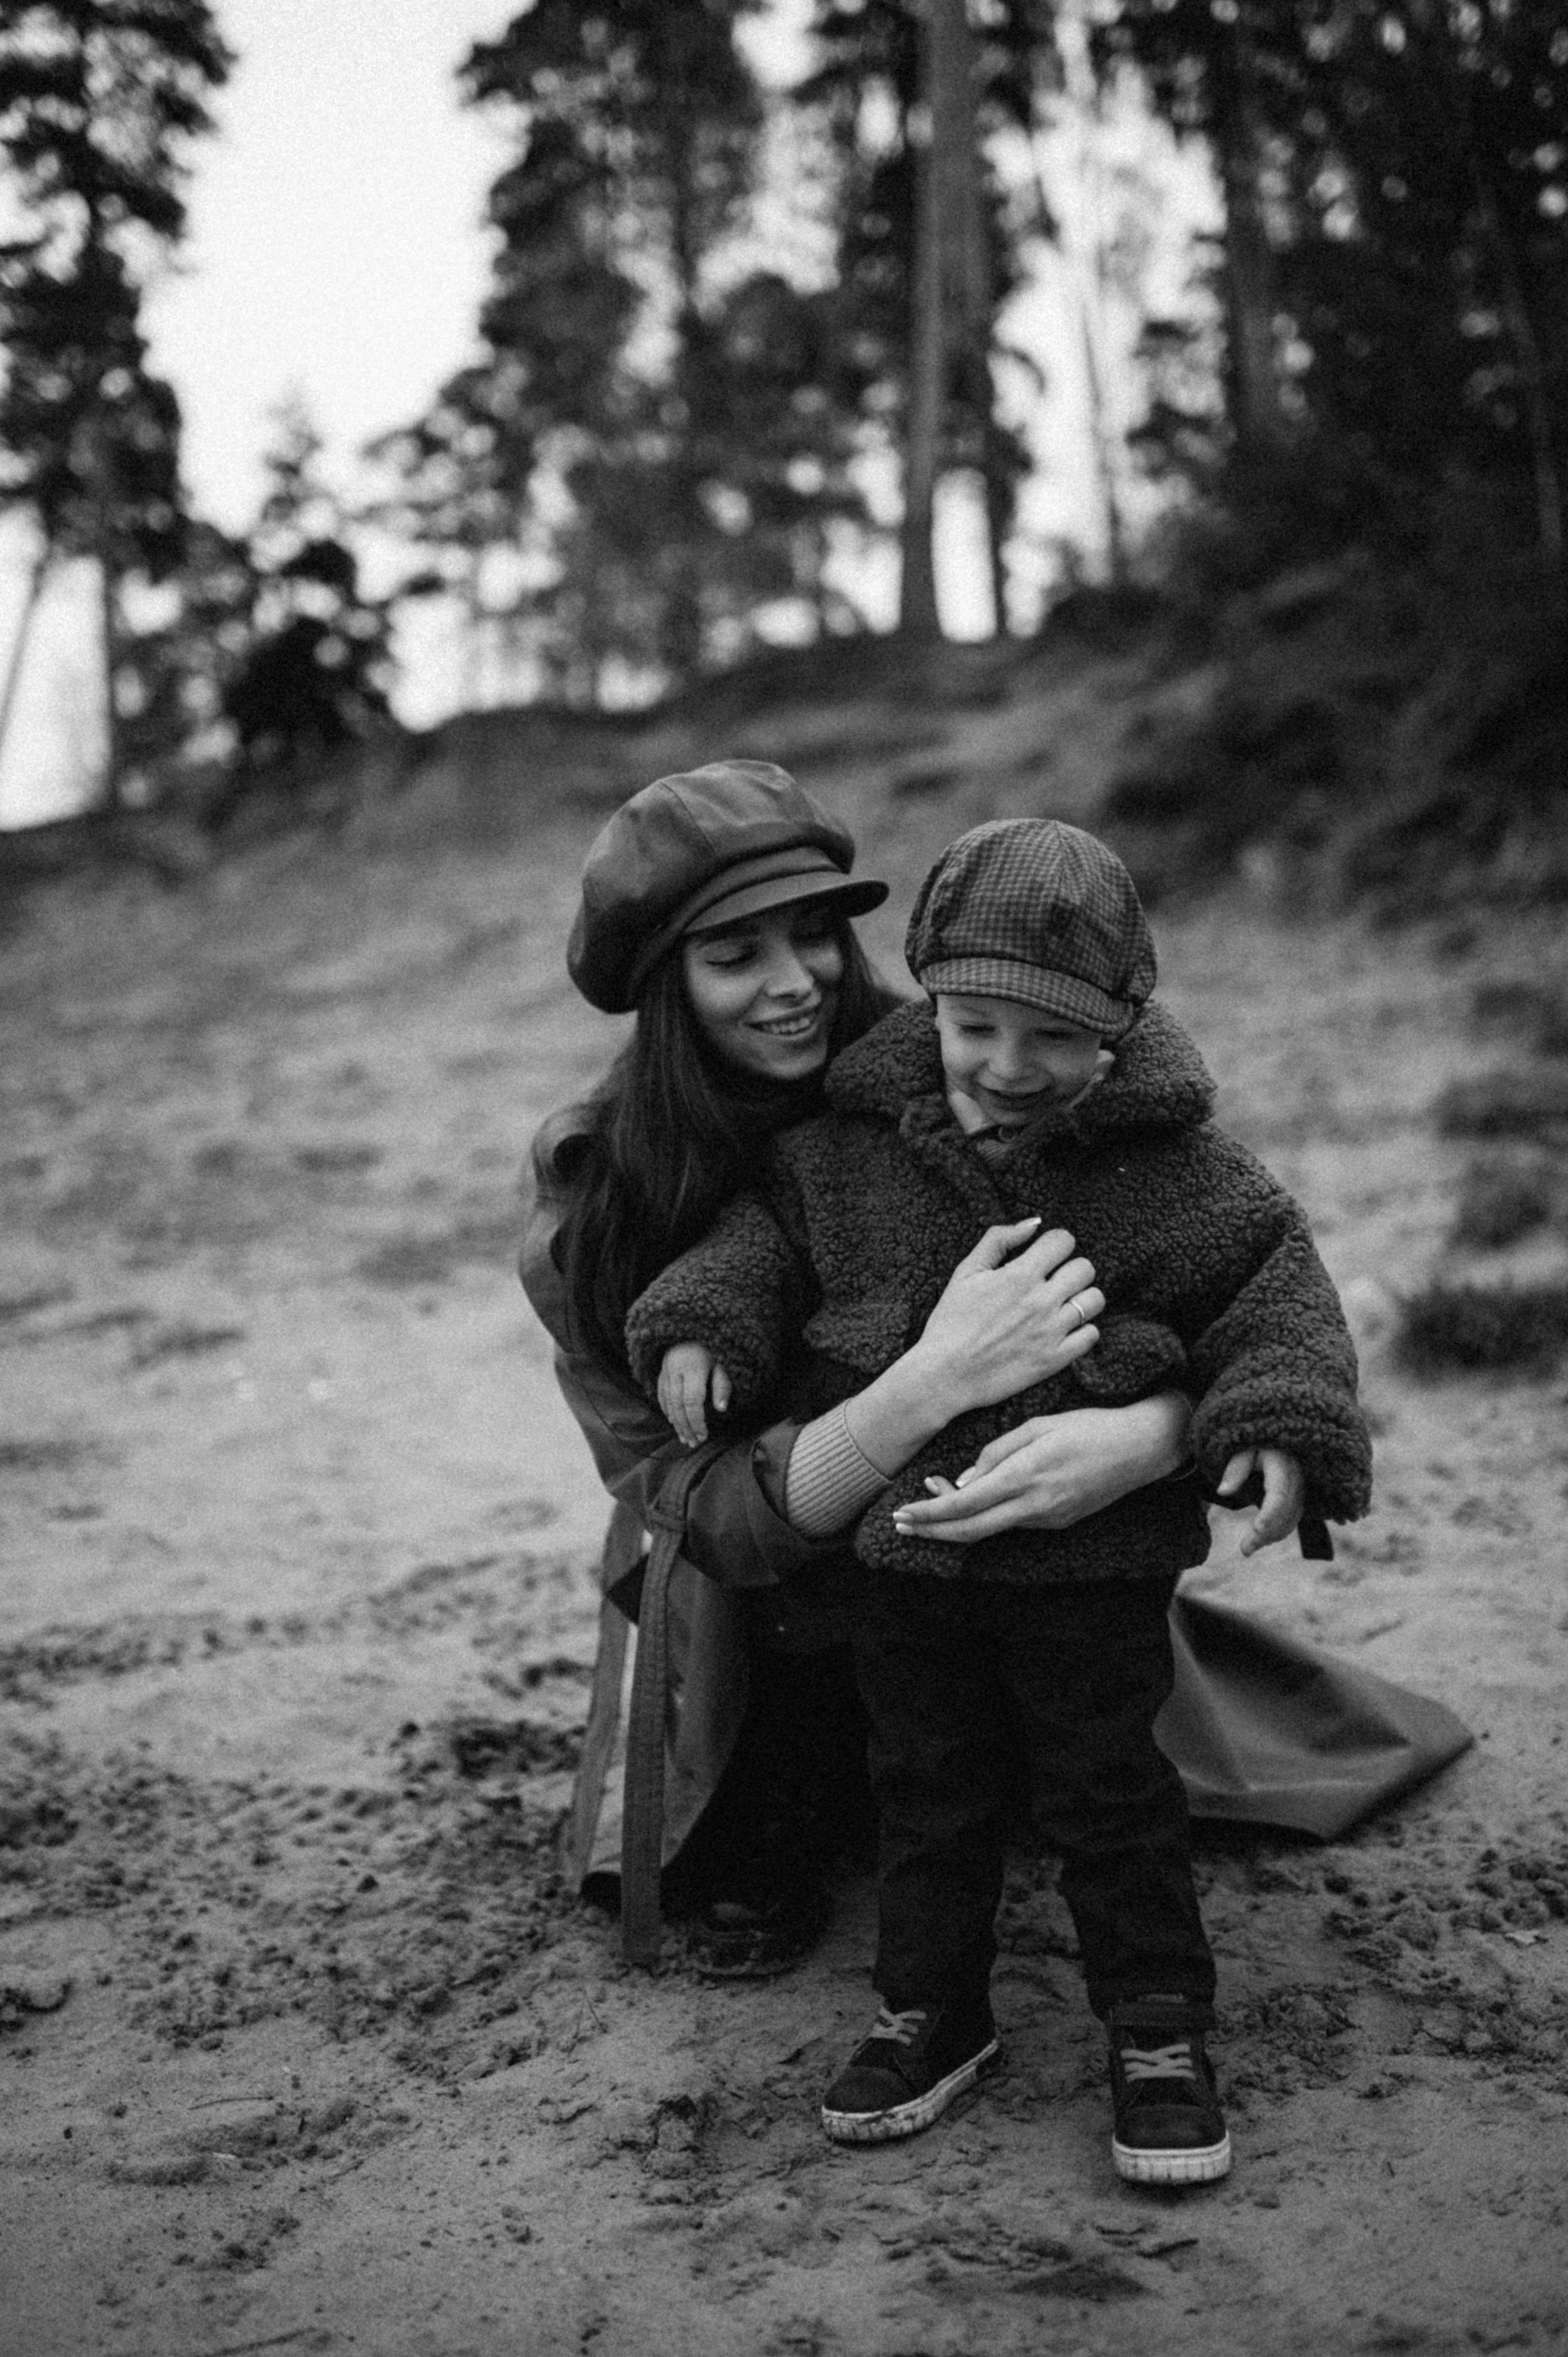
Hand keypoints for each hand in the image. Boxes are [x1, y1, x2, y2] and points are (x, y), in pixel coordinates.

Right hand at [656, 1344, 732, 1448]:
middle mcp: (675, 1368)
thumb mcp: (724, 1362)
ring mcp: (665, 1369)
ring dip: (676, 1423)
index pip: (692, 1401)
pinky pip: (661, 1395)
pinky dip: (667, 1410)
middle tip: (694, 1443)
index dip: (697, 1421)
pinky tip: (674, 1422)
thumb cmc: (714, 1346)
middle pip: (678, 1405)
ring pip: (667, 1402)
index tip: (704, 1436)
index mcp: (693, 1366)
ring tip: (685, 1439)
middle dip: (686, 1427)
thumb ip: (723, 1385)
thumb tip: (722, 1409)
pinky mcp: (661, 1370)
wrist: (694, 1325)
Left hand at [892, 1395, 1191, 1542]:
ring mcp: (1047, 1518)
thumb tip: (964, 1482)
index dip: (929, 1514)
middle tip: (900, 1525)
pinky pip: (1012, 1523)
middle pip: (970, 1531)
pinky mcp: (1057, 1521)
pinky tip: (973, 1502)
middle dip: (931, 1531)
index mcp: (1025, 1476)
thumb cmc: (1089, 1426)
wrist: (1141, 1449)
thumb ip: (997, 1452)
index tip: (902, 1513)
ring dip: (956, 1524)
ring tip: (929, 1509)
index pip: (965, 1506)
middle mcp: (1034, 1506)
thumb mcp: (1038, 1425)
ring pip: (990, 1530)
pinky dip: (985, 1517)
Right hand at [911, 1220, 1105, 1418]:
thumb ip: (998, 1240)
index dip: (1055, 1243)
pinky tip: (1063, 1329)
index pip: (1064, 1241)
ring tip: (1062, 1303)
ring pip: (1094, 1300)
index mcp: (1019, 1276)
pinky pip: (1091, 1335)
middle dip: (1070, 1268)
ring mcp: (1052, 1331)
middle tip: (1054, 1280)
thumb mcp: (966, 1272)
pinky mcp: (1055, 1359)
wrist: (945, 1374)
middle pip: (1085, 1268)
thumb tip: (1033, 1223)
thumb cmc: (951, 1321)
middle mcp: (1041, 1301)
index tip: (1046, 1254)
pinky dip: (1083, 1330)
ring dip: (1081, 1297)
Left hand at [1216, 1447, 1304, 1555]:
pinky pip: (1293, 1521)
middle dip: (1266, 1533)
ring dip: (1271, 1537)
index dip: (1270, 1514)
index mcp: (1282, 1465)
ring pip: (1291, 1520)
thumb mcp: (1242, 1452)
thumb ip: (1234, 1470)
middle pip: (1285, 1512)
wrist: (1276, 1447)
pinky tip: (1261, 1540)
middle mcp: (1296, 1480)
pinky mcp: (1300, 1500)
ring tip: (1247, 1548)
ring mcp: (1301, 1491)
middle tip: (1244, 1549)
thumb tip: (1222, 1491)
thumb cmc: (1255, 1448)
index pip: (1279, 1494)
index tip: (1256, 1530)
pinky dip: (1278, 1533)